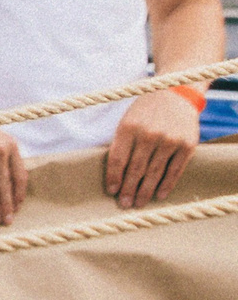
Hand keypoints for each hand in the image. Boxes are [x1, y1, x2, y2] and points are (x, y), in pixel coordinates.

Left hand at [107, 89, 200, 208]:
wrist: (175, 93)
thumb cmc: (145, 111)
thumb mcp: (128, 120)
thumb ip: (122, 143)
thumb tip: (114, 174)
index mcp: (128, 127)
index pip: (118, 159)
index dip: (114, 178)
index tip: (111, 191)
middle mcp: (149, 134)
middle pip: (136, 169)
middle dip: (128, 189)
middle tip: (124, 205)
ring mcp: (169, 140)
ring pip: (155, 172)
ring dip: (145, 191)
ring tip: (138, 203)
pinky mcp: (187, 145)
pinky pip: (175, 170)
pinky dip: (166, 185)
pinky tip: (159, 196)